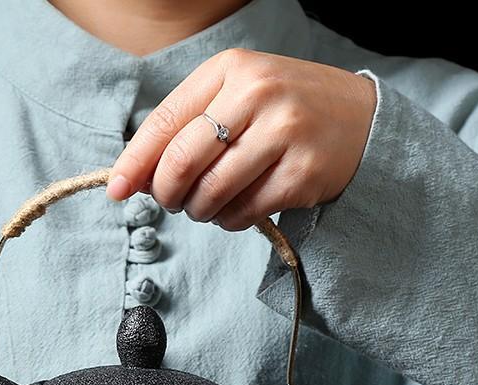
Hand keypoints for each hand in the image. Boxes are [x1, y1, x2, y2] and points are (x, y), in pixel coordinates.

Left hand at [106, 48, 376, 228]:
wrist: (361, 120)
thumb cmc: (284, 111)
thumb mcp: (237, 97)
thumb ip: (188, 127)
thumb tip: (135, 176)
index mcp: (231, 70)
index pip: (165, 122)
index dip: (135, 162)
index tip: (117, 190)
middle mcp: (257, 94)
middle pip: (181, 162)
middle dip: (166, 194)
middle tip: (172, 202)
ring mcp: (284, 134)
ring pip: (210, 193)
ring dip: (199, 211)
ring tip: (207, 206)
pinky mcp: (301, 174)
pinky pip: (243, 213)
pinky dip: (229, 221)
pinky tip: (236, 210)